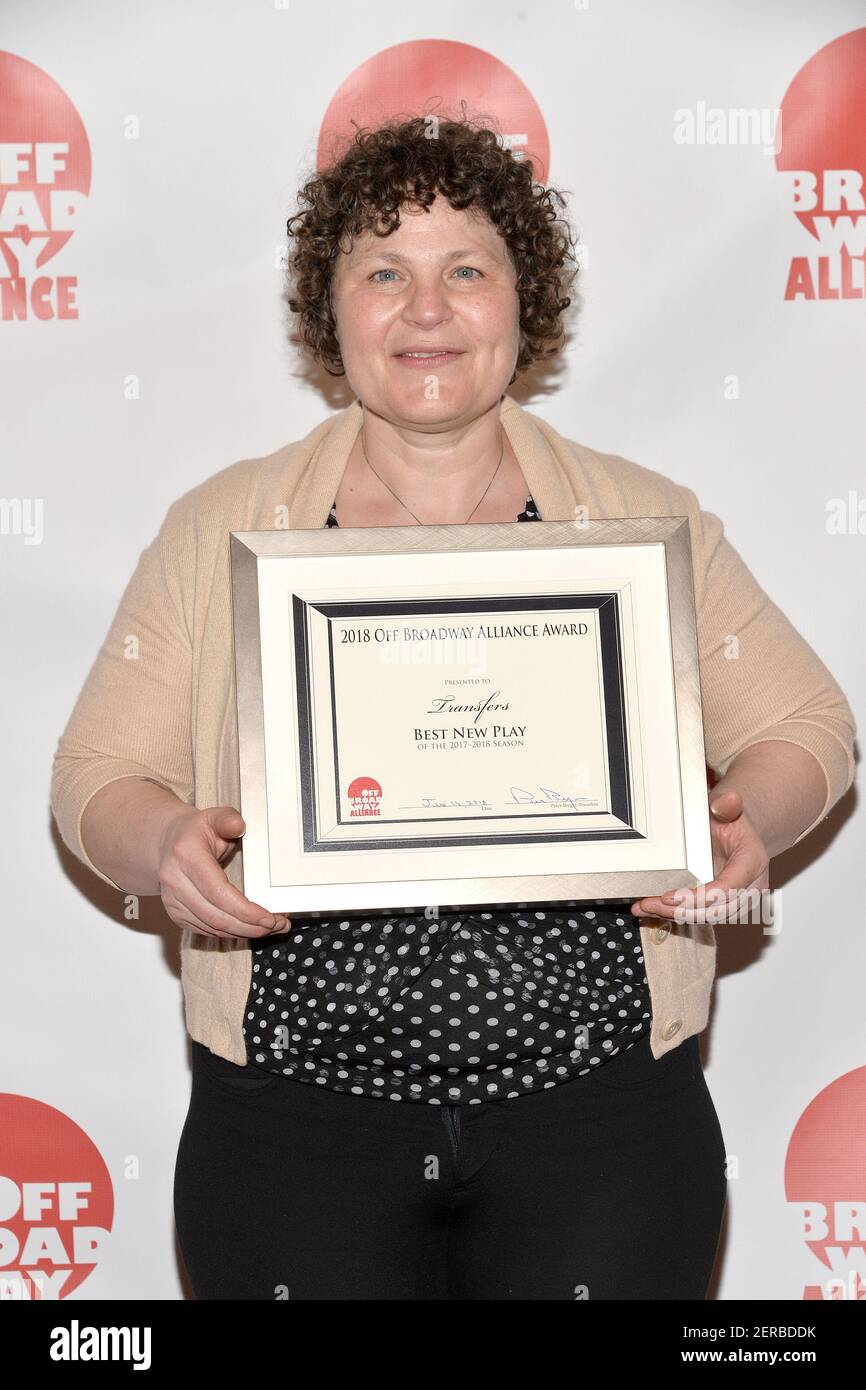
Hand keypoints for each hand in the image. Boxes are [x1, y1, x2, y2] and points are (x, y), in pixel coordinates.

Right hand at [156, 805, 291, 939]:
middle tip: (277, 925)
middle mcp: (175, 881)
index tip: (270, 917)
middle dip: (250, 926)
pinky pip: (205, 930)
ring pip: (211, 927)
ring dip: (244, 932)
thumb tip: (239, 826)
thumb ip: (228, 819)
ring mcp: (172, 900)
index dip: (244, 910)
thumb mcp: (213, 817)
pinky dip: (230, 933)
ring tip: (270, 928)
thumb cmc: (195, 831)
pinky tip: (249, 928)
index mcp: (186, 856)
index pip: (217, 892)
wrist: (166, 842)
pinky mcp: (175, 914)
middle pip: (216, 916)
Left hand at [630, 788, 769, 923]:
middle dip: (681, 911)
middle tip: (650, 904)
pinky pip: (700, 916)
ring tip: (645, 907)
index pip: (728, 888)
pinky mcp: (723, 907)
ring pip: (707, 918)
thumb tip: (729, 800)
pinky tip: (653, 910)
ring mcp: (738, 901)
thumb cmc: (730, 821)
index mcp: (753, 862)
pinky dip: (676, 915)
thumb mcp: (726, 808)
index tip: (670, 897)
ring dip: (675, 916)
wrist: (735, 832)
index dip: (699, 897)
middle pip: (717, 910)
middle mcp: (750, 887)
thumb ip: (727, 805)